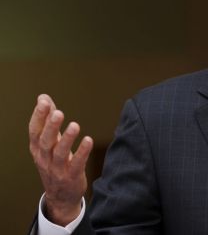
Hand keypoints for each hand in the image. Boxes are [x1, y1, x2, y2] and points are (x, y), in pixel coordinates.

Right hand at [28, 94, 92, 225]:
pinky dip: (82, 152)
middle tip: (58, 113)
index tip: (44, 102)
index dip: (38, 116)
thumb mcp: (48, 142)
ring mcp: (57, 168)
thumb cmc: (54, 162)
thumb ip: (47, 119)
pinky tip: (89, 140)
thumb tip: (43, 97)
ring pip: (59, 153)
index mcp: (37, 148)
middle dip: (50, 126)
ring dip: (67, 139)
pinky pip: (77, 163)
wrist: (60, 195)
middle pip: (45, 141)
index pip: (34, 131)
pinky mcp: (71, 176)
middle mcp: (44, 158)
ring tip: (75, 125)